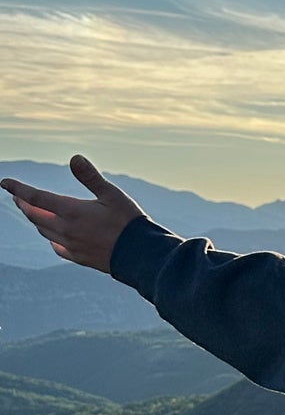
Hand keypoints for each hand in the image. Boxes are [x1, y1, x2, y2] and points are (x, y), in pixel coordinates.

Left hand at [1, 155, 144, 272]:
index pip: (35, 198)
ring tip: (32, 211)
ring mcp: (70, 245)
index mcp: (71, 211)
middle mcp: (66, 230)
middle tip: (17, 196)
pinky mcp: (78, 257)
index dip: (18, 189)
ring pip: (43, 231)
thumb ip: (90, 177)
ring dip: (35, 219)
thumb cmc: (129, 222)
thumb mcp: (112, 194)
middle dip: (23, 204)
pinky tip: (53, 235)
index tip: (5, 182)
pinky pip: (56, 246)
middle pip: (35, 215)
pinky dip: (50, 237)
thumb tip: (74, 157)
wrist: (140, 256)